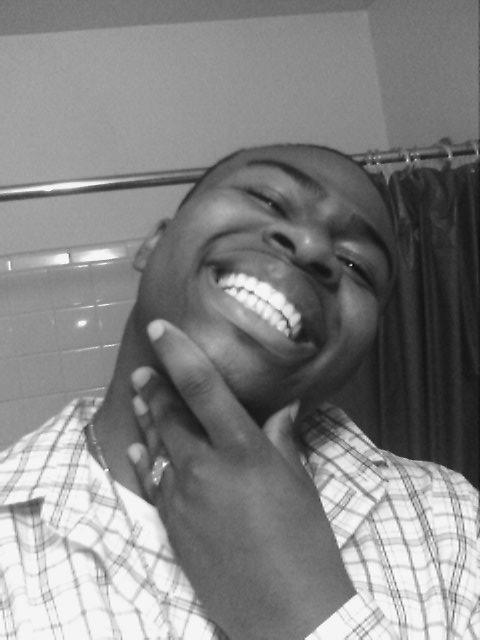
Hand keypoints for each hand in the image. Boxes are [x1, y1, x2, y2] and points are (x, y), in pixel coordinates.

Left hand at [128, 319, 353, 639]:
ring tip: (139, 399)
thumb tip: (281, 407)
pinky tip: (139, 449)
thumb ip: (282, 439)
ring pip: (157, 447)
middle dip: (154, 389)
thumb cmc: (305, 542)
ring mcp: (183, 497)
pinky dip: (147, 461)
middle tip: (144, 372)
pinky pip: (154, 483)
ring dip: (147, 420)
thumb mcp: (299, 483)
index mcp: (243, 450)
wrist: (285, 611)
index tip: (161, 329)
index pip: (203, 388)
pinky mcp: (172, 525)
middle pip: (170, 415)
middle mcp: (205, 468)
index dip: (179, 353)